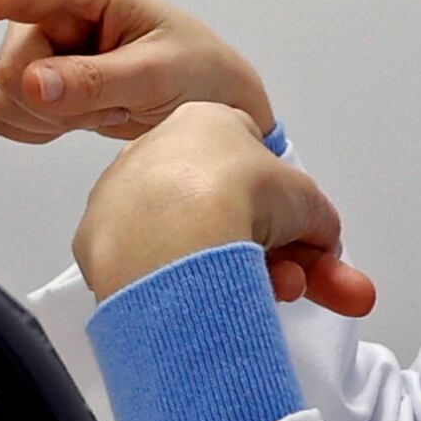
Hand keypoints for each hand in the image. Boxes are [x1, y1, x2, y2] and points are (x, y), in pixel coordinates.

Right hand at [0, 0, 276, 145]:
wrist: (210, 109)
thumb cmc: (199, 73)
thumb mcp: (160, 75)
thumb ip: (98, 80)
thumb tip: (35, 83)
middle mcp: (52, 15)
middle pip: (11, 67)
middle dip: (54, 99)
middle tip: (110, 101)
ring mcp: (38, 49)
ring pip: (2, 95)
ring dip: (50, 118)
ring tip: (101, 107)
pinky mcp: (30, 84)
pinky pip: (3, 116)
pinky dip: (39, 130)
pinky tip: (78, 119)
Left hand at [73, 104, 377, 316]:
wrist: (175, 233)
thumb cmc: (234, 195)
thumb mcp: (308, 203)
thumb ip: (318, 222)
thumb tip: (324, 244)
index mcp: (204, 123)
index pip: (252, 168)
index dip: (284, 215)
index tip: (303, 250)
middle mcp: (154, 151)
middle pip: (220, 209)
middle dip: (266, 254)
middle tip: (293, 284)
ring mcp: (121, 196)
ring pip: (184, 241)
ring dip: (229, 271)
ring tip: (258, 295)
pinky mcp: (97, 241)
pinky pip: (147, 266)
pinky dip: (177, 285)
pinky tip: (203, 297)